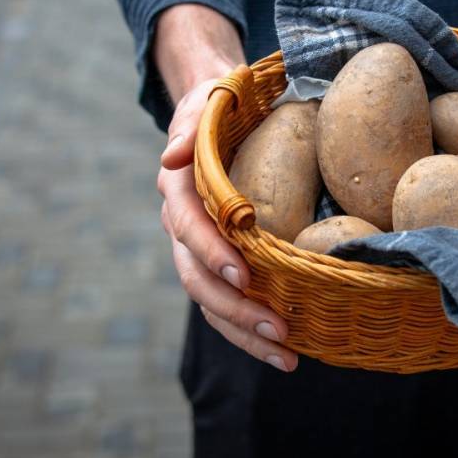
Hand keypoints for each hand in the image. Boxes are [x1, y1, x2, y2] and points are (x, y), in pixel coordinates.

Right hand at [154, 4, 297, 371]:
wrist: (218, 111)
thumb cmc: (220, 103)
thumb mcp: (208, 100)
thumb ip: (190, 127)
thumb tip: (169, 159)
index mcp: (179, 188)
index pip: (189, 226)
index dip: (211, 252)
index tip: (242, 275)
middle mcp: (182, 225)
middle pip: (198, 278)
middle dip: (237, 308)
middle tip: (280, 329)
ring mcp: (198, 248)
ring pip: (212, 302)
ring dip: (246, 332)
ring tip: (289, 356)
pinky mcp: (218, 260)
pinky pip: (227, 302)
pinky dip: (250, 329)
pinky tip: (285, 349)